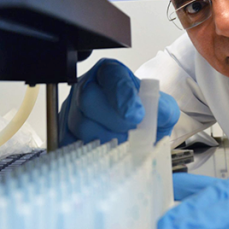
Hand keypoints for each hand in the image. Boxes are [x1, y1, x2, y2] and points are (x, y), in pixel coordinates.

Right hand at [58, 58, 179, 145]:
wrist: (137, 131)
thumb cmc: (146, 115)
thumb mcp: (162, 108)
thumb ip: (162, 108)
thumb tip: (156, 115)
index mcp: (111, 73)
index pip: (112, 76)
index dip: (123, 95)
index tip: (137, 115)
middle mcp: (88, 86)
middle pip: (88, 98)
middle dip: (113, 120)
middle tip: (131, 132)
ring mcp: (73, 109)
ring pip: (80, 124)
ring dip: (106, 140)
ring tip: (124, 145)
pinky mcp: (66, 132)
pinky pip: (72, 145)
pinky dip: (92, 153)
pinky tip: (108, 155)